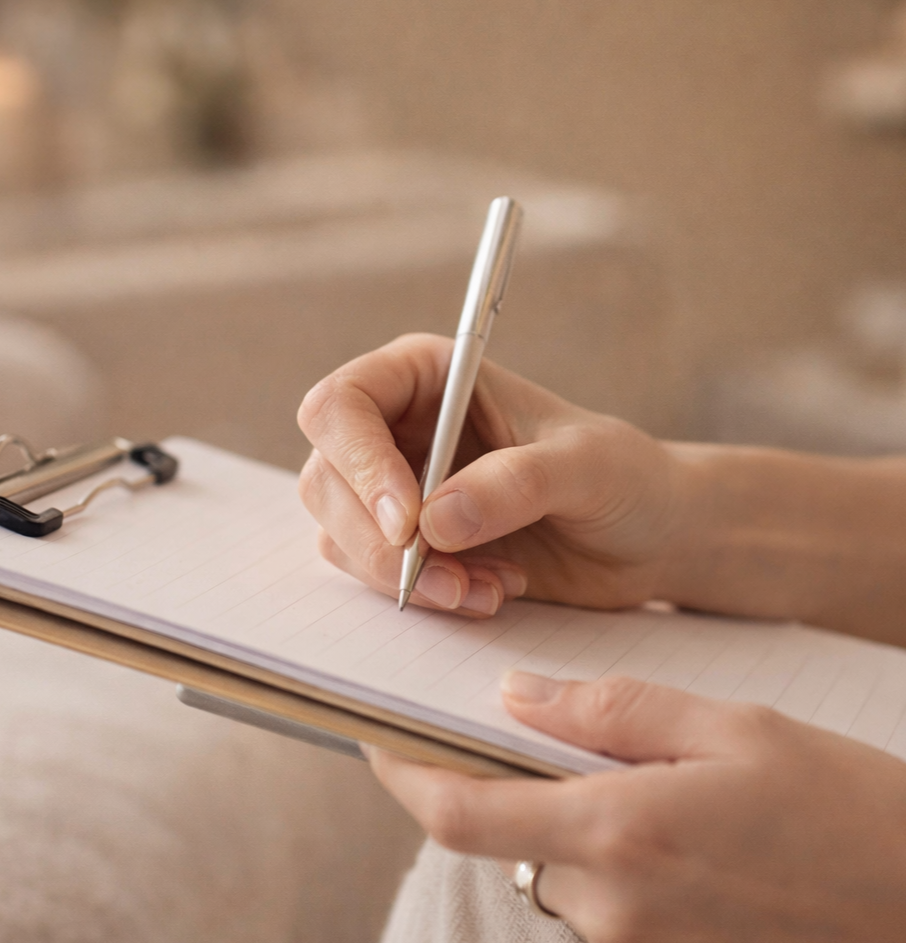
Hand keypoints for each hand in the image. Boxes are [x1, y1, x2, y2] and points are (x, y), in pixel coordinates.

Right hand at [297, 333, 680, 616]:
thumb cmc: (622, 476)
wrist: (646, 536)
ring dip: (403, 576)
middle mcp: (399, 430)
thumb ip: (514, 483)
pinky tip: (489, 592)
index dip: (358, 461)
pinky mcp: (411, 544)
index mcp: (428, 378)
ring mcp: (398, 490)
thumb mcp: (584, 466)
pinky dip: (423, 594)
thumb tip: (434, 521)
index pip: (342, 404)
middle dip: (379, 540)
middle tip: (448, 576)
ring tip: (487, 587)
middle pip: (326, 478)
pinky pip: (374, 574)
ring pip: (340, 534)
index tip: (406, 520)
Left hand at [367, 673, 905, 941]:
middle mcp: (611, 904)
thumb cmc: (836, 804)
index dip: (402, 772)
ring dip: (547, 803)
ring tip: (604, 750)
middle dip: (488, 772)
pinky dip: (588, 835)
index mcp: (620, 833)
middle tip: (507, 711)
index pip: (461, 811)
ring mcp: (631, 942)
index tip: (376, 731)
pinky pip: (591, 885)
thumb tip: (516, 695)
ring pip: (545, 855)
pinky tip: (642, 800)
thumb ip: (610, 708)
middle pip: (499, 831)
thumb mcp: (727, 726)